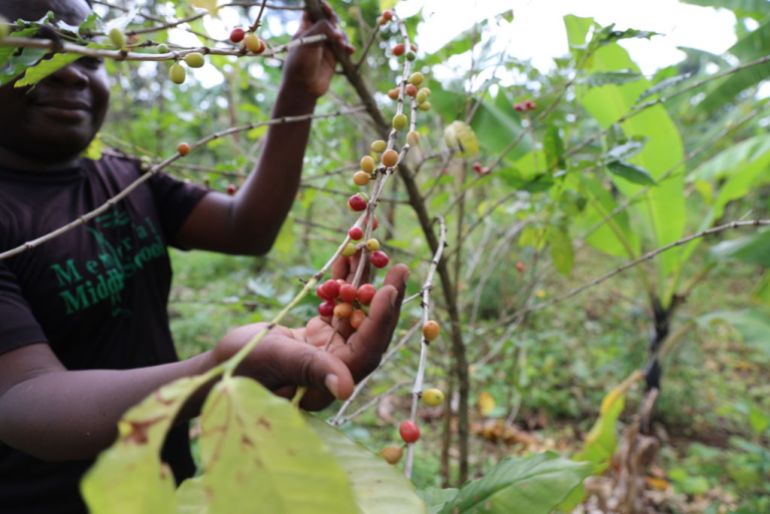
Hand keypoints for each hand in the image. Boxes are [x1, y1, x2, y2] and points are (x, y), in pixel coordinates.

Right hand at [212, 263, 408, 409]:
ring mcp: (330, 351)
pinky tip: (350, 259)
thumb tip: (345, 389)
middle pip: (369, 330)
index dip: (379, 320)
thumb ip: (311, 368)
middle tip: (400, 268)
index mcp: (332, 382)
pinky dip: (343, 284)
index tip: (389, 290)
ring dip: (364, 284)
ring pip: (356, 314)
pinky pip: (338, 307)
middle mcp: (338, 367)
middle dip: (385, 299)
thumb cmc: (242, 366)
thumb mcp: (276, 360)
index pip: (365, 350)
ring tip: (374, 252)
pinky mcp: (319, 337)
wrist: (220, 365)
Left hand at [281, 1, 354, 97]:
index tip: (325, 7)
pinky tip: (349, 51)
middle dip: (334, 21)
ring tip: (342, 46)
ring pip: (339, 33)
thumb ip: (322, 28)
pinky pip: (344, 48)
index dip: (319, 6)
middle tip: (335, 27)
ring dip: (342, 37)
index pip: (311, 11)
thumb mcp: (308, 41)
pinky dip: (348, 47)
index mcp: (304, 28)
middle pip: (328, 20)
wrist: (304, 87)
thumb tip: (337, 31)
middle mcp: (316, 35)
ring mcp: (325, 46)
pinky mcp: (334, 57)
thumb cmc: (300, 63)